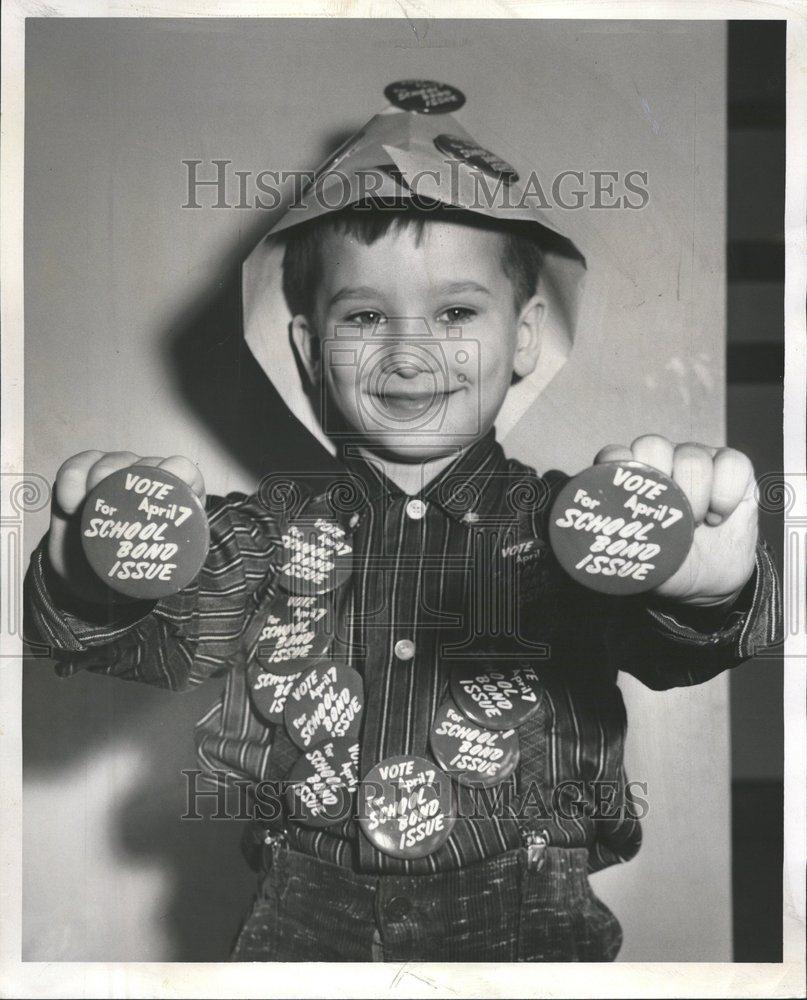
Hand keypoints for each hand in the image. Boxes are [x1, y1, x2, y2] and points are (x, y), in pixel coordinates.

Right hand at [48, 451, 205, 602]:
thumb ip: (160, 569)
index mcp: (173, 502)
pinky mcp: (82, 477)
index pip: (184, 472)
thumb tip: (164, 570)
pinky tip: (69, 503)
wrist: (86, 580)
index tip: (166, 484)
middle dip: (135, 475)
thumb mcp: (149, 577)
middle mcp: (146, 484)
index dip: (178, 472)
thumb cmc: (126, 574)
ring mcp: (114, 476)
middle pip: (147, 463)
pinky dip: (72, 478)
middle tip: (120, 498)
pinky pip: (78, 466)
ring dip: (102, 474)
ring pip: (113, 460)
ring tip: (88, 503)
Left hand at [594, 435, 757, 605]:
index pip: (615, 455)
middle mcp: (661, 461)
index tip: (628, 502)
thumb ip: (620, 546)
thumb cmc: (668, 562)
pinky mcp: (733, 467)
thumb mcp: (640, 561)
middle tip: (666, 517)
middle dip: (659, 481)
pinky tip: (718, 516)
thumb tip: (600, 542)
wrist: (709, 579)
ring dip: (694, 493)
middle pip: (652, 445)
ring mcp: (697, 460)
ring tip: (694, 524)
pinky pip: (733, 463)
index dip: (620, 469)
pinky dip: (725, 493)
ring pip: (692, 455)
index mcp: (632, 479)